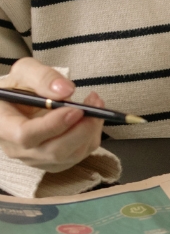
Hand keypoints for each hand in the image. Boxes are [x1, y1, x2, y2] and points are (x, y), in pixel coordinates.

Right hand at [0, 58, 105, 172]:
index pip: (26, 135)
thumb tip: (66, 91)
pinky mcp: (53, 162)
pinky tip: (92, 117)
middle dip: (81, 129)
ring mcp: (35, 158)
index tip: (75, 109)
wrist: (20, 101)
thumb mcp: (25, 71)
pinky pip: (79, 154)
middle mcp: (17, 148)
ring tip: (96, 105)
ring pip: (70, 156)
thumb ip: (43, 77)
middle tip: (94, 106)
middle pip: (53, 151)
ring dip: (90, 131)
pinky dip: (92, 136)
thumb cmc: (20, 86)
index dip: (54, 125)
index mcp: (3, 125)